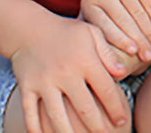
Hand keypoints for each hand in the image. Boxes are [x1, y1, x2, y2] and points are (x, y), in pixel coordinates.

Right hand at [10, 16, 130, 132]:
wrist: (29, 28)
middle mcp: (65, 73)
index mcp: (85, 60)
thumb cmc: (67, 32)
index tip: (122, 120)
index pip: (105, 89)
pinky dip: (36, 129)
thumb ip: (108, 53)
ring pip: (57, 116)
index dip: (116, 107)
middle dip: (97, 126)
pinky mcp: (27, 88)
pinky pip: (31, 114)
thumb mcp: (92, 34)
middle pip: (84, 108)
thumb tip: (123, 73)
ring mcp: (44, 82)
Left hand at [79, 0, 150, 63]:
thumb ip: (91, 33)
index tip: (132, 55)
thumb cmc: (110, 1)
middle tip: (149, 57)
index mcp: (90, 2)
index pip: (105, 27)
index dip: (119, 43)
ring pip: (139, 14)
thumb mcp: (96, 12)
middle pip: (124, 21)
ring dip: (150, 35)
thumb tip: (88, 65)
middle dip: (138, 42)